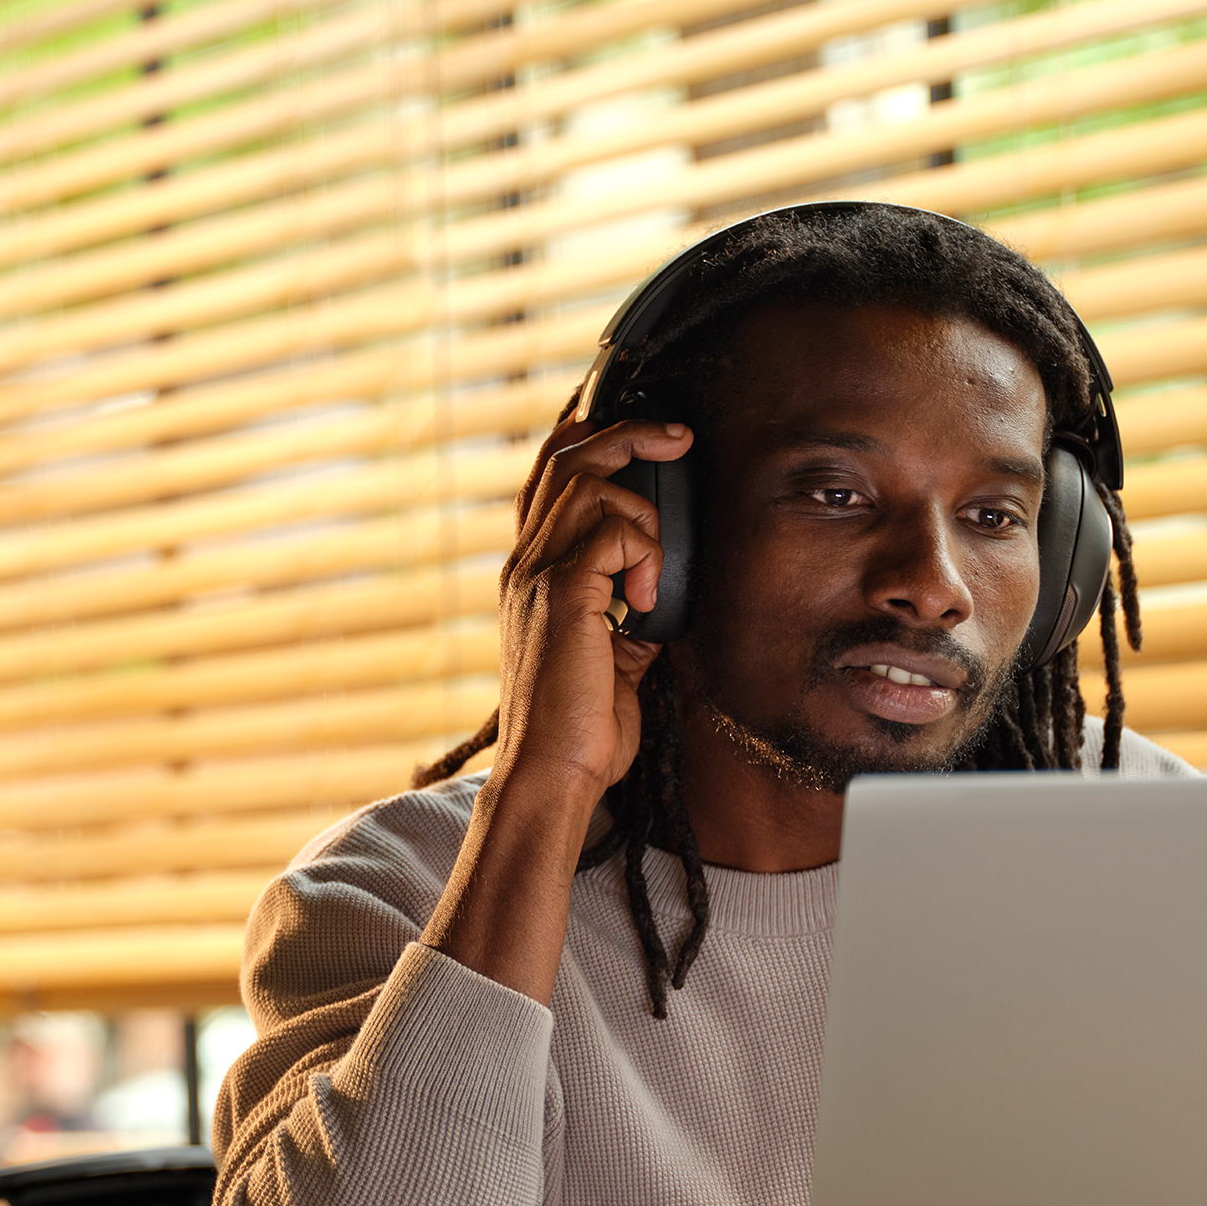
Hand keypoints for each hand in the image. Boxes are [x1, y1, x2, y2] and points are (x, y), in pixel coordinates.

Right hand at [492, 414, 692, 798]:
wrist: (554, 772)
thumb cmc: (583, 731)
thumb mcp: (614, 663)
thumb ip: (629, 619)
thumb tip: (660, 596)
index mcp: (532, 574)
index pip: (548, 478)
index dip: (588, 438)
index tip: (642, 433)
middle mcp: (526, 563)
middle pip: (567, 457)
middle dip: (630, 433)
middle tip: (680, 438)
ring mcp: (539, 575)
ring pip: (590, 484)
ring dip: (643, 512)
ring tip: (657, 571)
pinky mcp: (563, 595)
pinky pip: (612, 533)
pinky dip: (646, 554)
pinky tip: (649, 601)